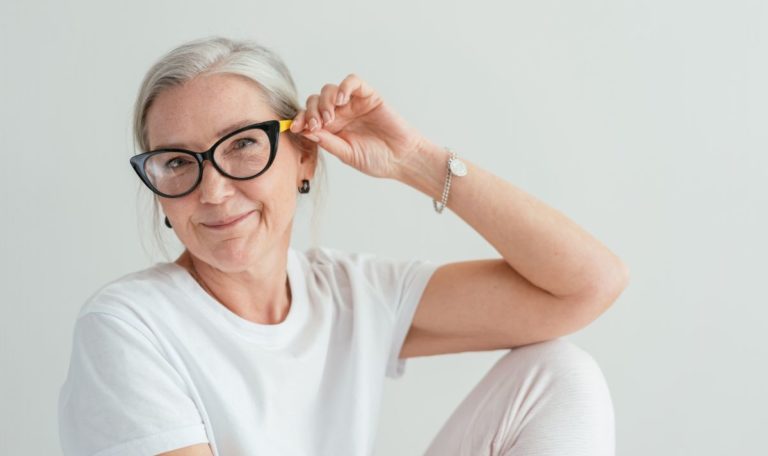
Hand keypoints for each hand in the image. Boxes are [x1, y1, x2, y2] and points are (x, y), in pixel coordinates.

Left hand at [290, 73, 425, 178]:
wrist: (401, 159)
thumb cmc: (376, 160)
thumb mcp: (347, 154)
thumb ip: (327, 142)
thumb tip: (305, 131)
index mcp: (331, 129)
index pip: (309, 117)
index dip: (300, 119)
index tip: (295, 128)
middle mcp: (339, 114)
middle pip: (315, 101)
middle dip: (311, 112)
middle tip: (317, 125)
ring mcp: (353, 104)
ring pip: (329, 90)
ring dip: (325, 102)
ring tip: (331, 118)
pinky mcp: (368, 95)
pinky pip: (352, 82)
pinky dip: (344, 87)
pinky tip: (342, 101)